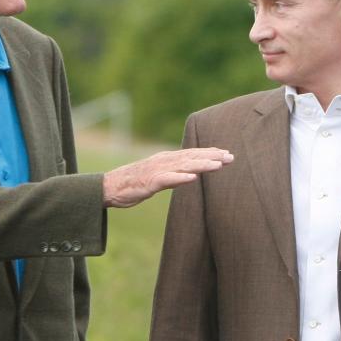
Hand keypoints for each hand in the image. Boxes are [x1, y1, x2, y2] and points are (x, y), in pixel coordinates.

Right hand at [102, 148, 233, 207]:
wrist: (109, 187)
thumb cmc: (133, 182)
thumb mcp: (157, 175)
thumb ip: (173, 173)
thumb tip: (191, 174)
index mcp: (166, 159)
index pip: (192, 154)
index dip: (210, 153)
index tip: (227, 154)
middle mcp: (163, 161)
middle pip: (192, 157)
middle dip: (212, 156)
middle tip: (231, 157)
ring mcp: (156, 171)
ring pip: (183, 166)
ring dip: (201, 165)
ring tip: (218, 165)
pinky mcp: (148, 182)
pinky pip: (166, 180)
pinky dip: (179, 178)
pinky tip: (192, 178)